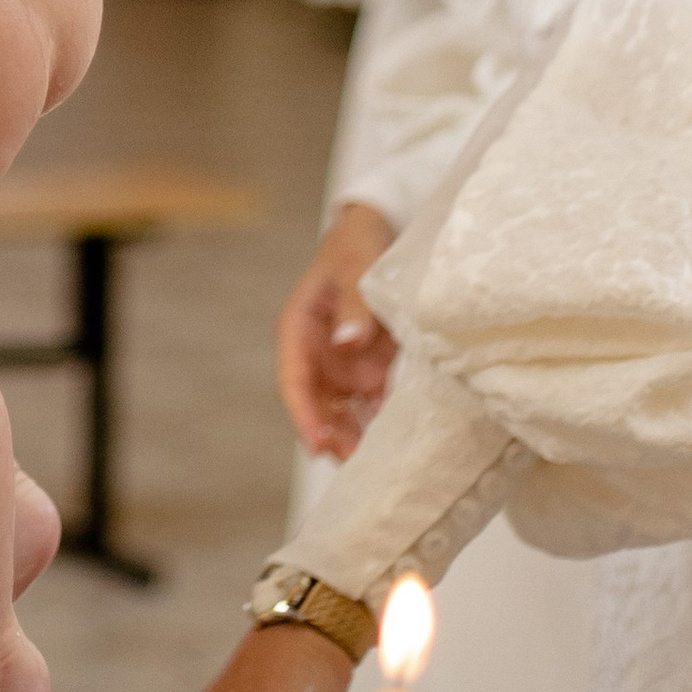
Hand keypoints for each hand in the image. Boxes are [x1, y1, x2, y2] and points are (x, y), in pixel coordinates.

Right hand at [277, 198, 397, 459]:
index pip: (294, 378)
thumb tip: (347, 343)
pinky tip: (397, 436)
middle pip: (316, 403)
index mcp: (300, 326)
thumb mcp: (357, 266)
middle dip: (332, 435)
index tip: (318, 445)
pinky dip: (378, 420)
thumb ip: (355, 305)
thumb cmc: (359, 243)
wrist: (380, 229)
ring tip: (377, 460)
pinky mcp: (369, 365)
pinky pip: (370, 401)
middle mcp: (318, 351)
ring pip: (341, 410)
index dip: (304, 414)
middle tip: (356, 462)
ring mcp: (343, 361)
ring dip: (354, 434)